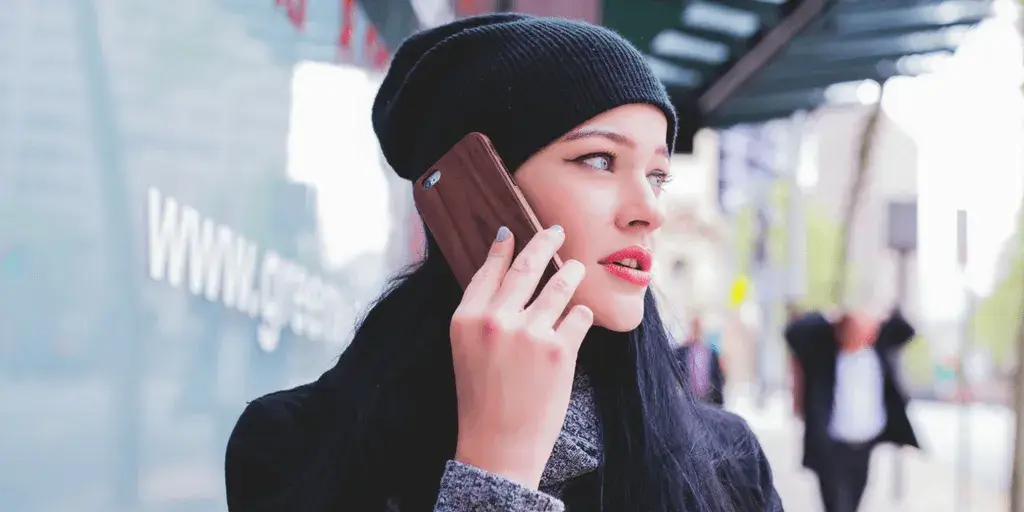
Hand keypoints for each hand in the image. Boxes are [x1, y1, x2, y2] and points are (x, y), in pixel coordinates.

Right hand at [450, 225, 592, 489]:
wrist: (498, 445)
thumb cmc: (482, 399)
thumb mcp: (466, 350)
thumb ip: (482, 313)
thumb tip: (503, 268)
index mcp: (466, 319)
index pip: (489, 270)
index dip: (503, 248)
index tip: (514, 232)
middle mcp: (495, 320)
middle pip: (527, 266)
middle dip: (545, 242)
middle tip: (556, 231)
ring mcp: (528, 333)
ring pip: (560, 285)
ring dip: (570, 273)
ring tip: (576, 269)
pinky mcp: (558, 349)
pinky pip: (579, 315)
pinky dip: (581, 314)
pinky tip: (578, 317)